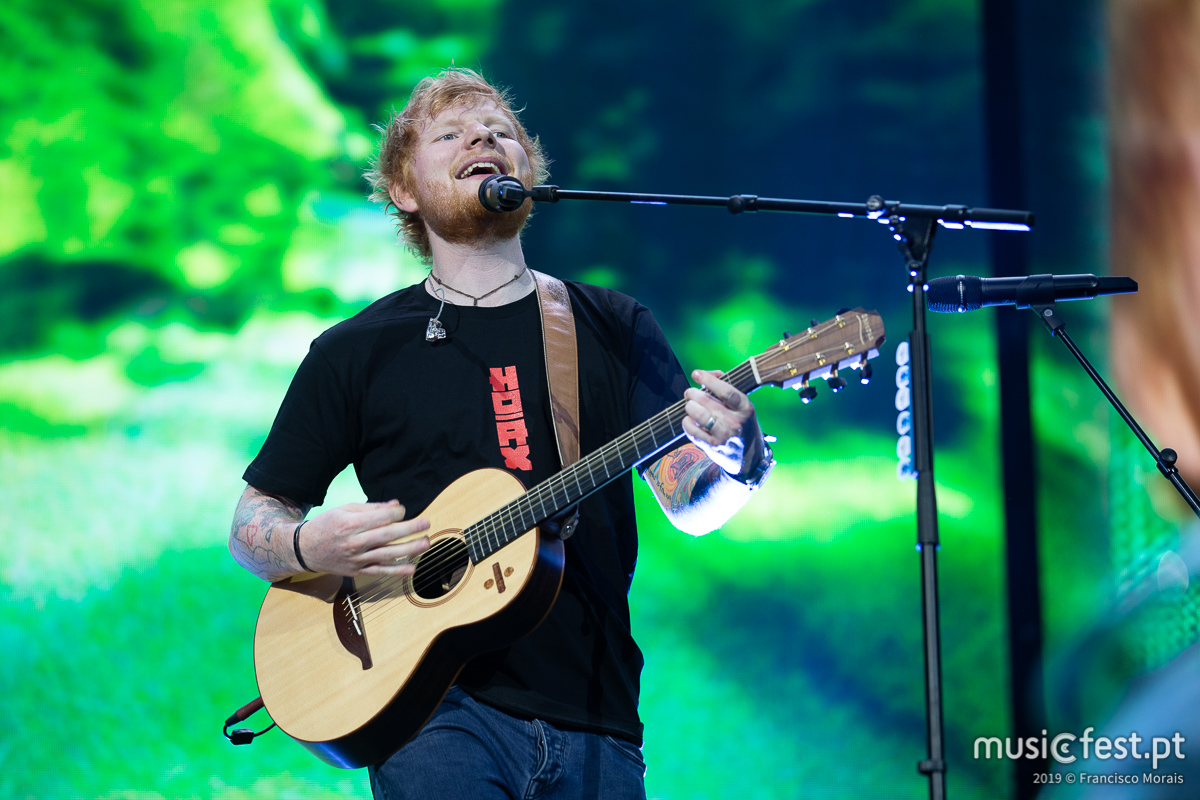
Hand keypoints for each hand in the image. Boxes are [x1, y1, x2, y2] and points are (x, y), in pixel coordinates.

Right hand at [298, 499, 430, 576]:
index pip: (380, 517)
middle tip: (426, 523)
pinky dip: (396, 571)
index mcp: (349, 523)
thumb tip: (396, 505)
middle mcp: (353, 542)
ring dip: (409, 550)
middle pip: (386, 535)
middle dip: (409, 529)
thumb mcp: (344, 510)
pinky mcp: (357, 571)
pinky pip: (379, 572)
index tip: (403, 510)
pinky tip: (411, 569)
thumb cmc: (326, 525)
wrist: (304, 549)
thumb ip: (371, 508)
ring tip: (425, 543)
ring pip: (386, 555)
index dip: (396, 512)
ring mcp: (356, 559)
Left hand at [681, 368, 764, 478]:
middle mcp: (735, 422)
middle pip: (707, 401)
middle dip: (693, 393)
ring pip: (698, 414)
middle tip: (689, 393)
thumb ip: (726, 385)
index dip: (708, 380)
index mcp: (745, 408)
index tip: (696, 374)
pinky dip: (687, 422)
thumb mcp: (742, 405)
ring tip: (690, 405)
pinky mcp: (712, 446)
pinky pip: (691, 429)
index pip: (725, 391)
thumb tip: (707, 374)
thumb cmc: (742, 423)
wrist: (748, 456)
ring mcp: (723, 435)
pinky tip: (691, 420)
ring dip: (689, 406)